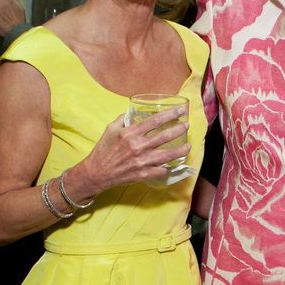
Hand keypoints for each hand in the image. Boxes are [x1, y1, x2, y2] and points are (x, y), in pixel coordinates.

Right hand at [70, 107, 190, 200]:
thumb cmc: (103, 150)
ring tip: (188, 146)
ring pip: (168, 155)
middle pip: (164, 136)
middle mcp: (138, 146)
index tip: (180, 111)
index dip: (169, 115)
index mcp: (130, 133)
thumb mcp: (110, 129)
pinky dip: (168, 167)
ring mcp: (142, 161)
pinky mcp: (143, 174)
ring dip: (181, 150)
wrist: (97, 173)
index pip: (154, 121)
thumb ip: (123, 119)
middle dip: (179, 129)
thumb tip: (134, 112)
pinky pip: (161, 170)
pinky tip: (173, 164)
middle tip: (187, 125)